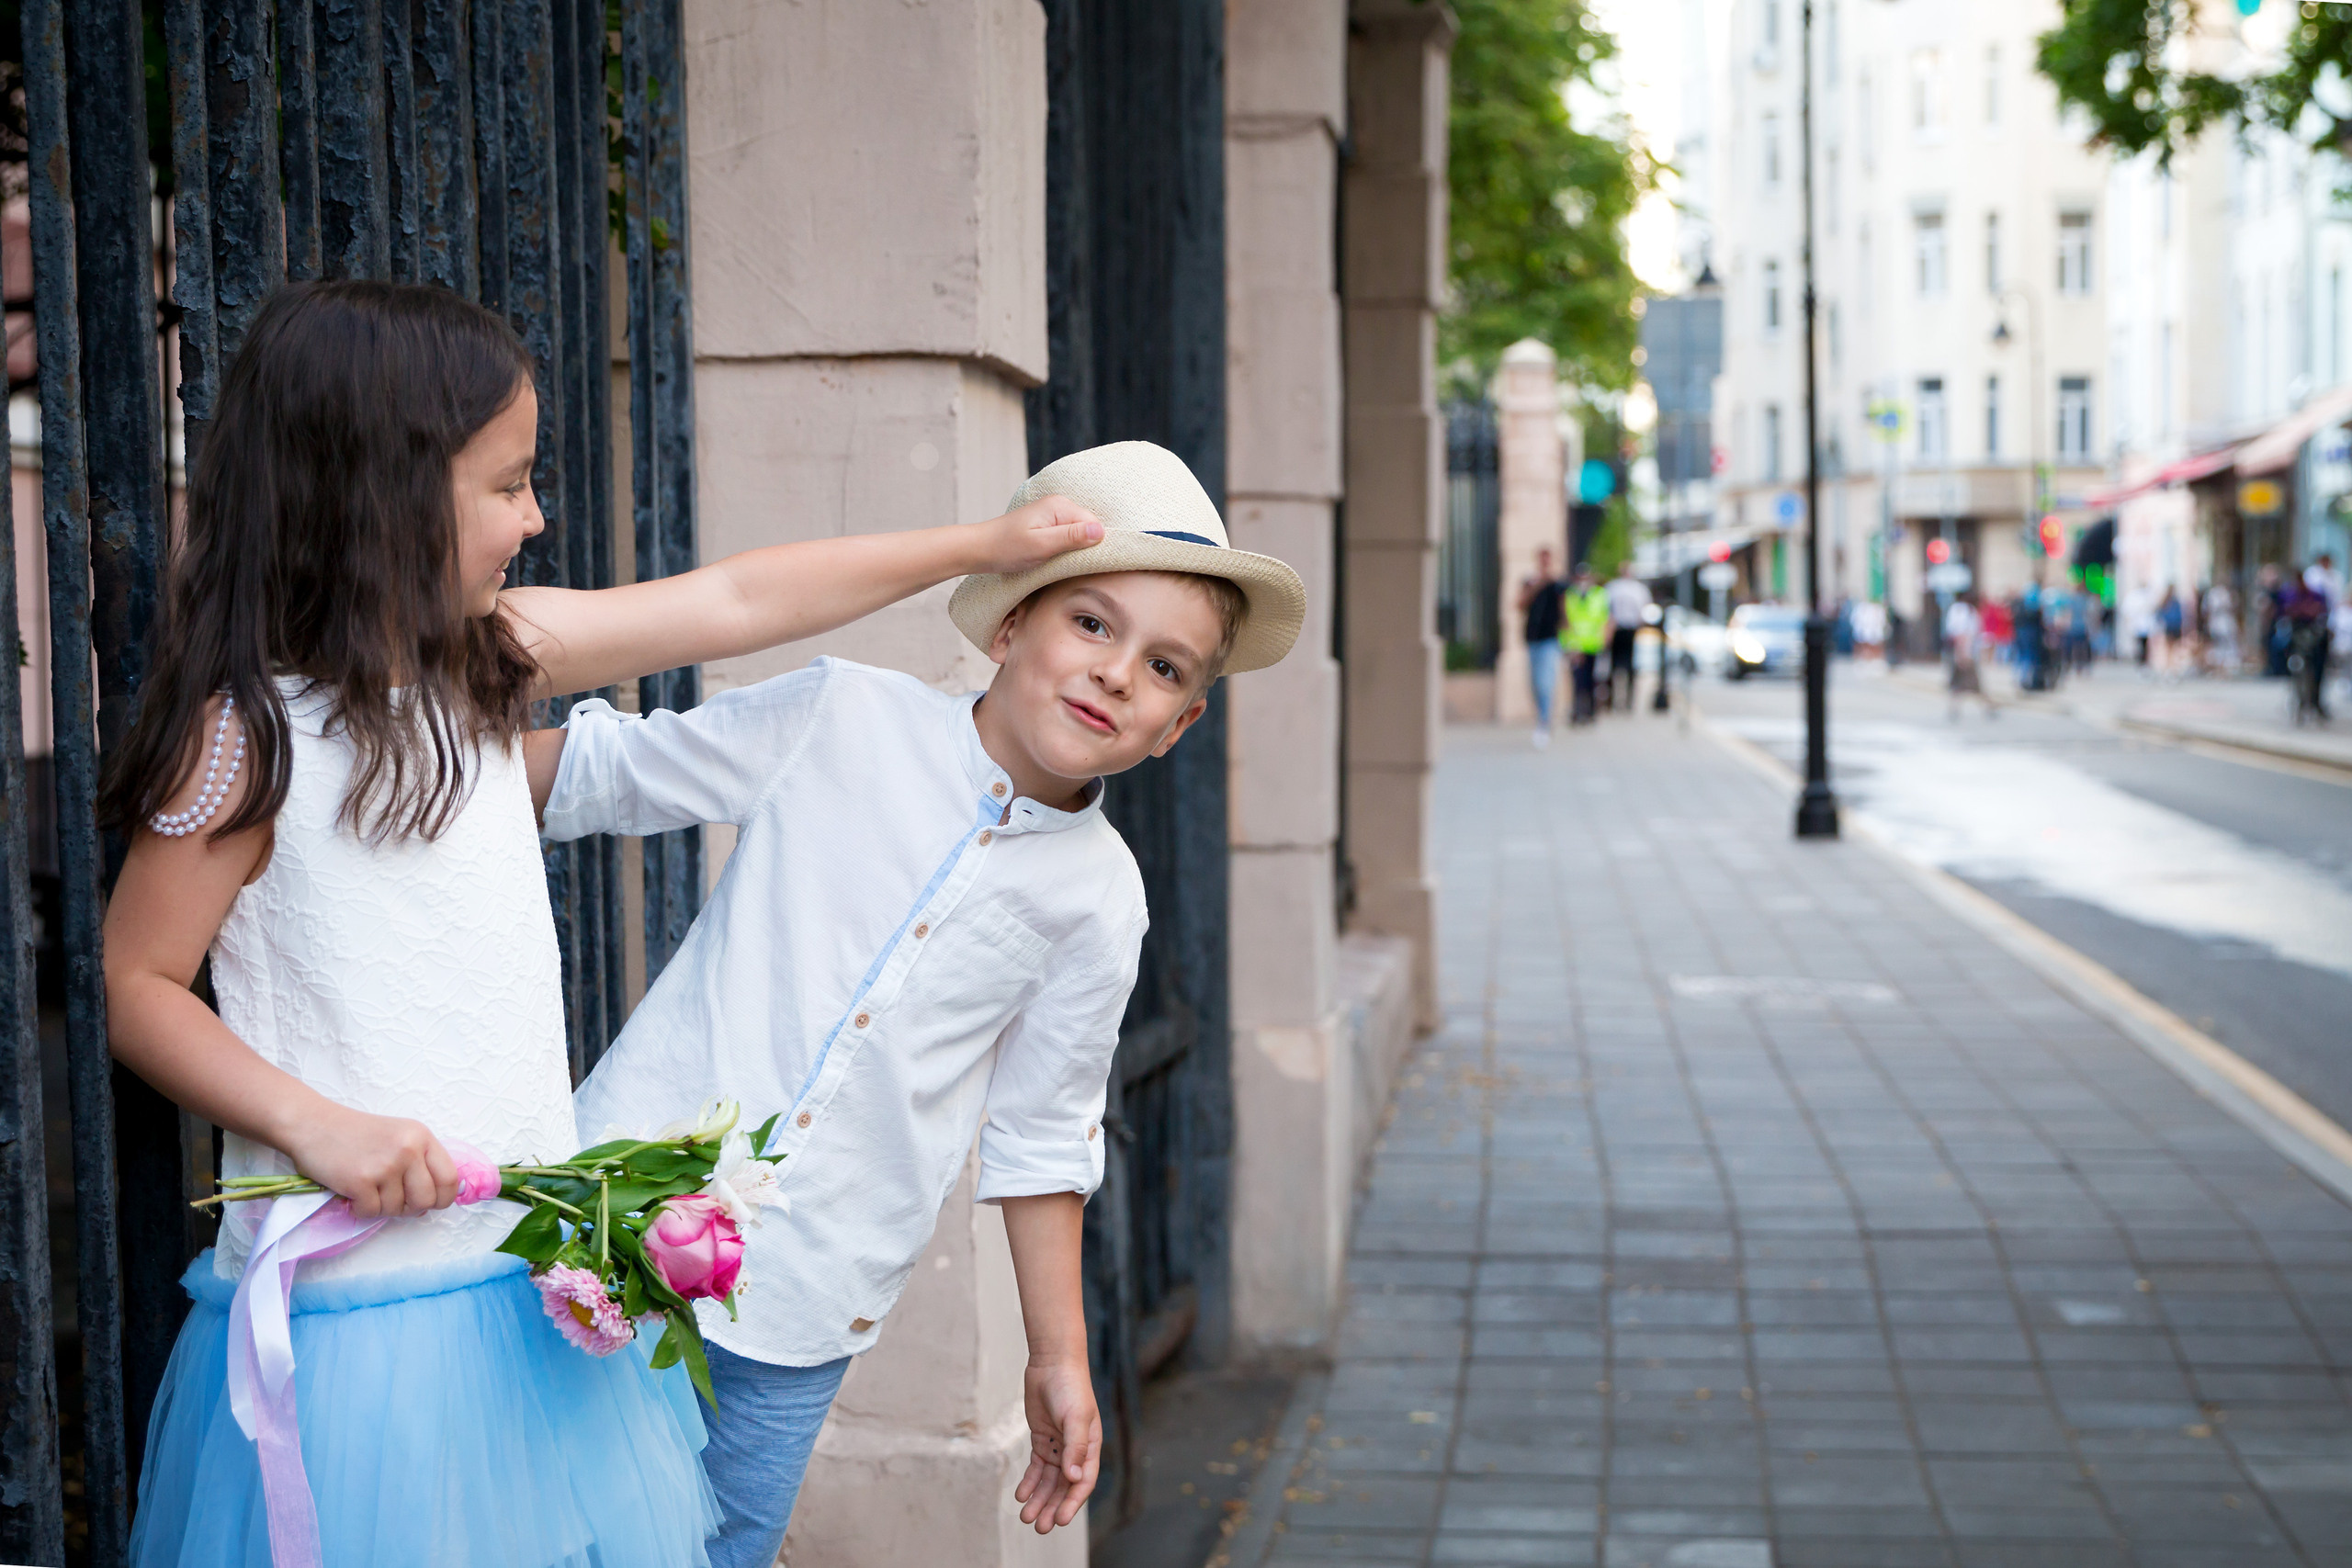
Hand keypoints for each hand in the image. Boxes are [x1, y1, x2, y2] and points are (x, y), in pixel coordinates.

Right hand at [283, 1103, 460, 1220]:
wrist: (314, 1124)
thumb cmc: (357, 1134)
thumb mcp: (399, 1136)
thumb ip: (421, 1161)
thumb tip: (437, 1199)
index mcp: (422, 1137)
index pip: (450, 1179)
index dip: (442, 1198)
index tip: (430, 1202)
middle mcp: (408, 1149)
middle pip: (426, 1200)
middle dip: (410, 1208)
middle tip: (392, 1198)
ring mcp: (385, 1165)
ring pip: (397, 1209)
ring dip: (382, 1207)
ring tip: (368, 1188)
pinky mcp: (360, 1181)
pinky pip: (371, 1213)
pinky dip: (361, 1208)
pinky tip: (353, 1191)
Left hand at [970, 497, 1102, 575]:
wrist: (979, 549)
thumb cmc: (1006, 549)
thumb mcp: (1041, 546)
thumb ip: (1071, 537)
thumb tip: (1100, 531)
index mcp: (1059, 506)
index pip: (1094, 525)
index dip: (1093, 546)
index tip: (1081, 563)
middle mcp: (1059, 505)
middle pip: (1088, 528)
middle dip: (1084, 548)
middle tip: (1066, 564)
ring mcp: (1053, 514)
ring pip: (1079, 533)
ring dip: (1074, 550)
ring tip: (1057, 561)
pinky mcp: (1047, 524)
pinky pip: (1068, 536)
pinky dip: (1065, 549)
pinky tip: (1054, 557)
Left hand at [1013, 1353, 1099, 1533]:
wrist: (1052, 1363)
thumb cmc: (1070, 1387)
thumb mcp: (1075, 1417)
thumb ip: (1075, 1447)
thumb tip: (1073, 1478)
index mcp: (1090, 1446)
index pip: (1083, 1481)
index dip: (1072, 1502)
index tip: (1059, 1519)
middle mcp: (1076, 1450)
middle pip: (1064, 1486)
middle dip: (1052, 1507)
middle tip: (1040, 1528)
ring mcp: (1058, 1445)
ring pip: (1049, 1481)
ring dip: (1039, 1499)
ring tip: (1026, 1518)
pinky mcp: (1042, 1439)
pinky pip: (1036, 1467)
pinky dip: (1029, 1482)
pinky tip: (1020, 1495)